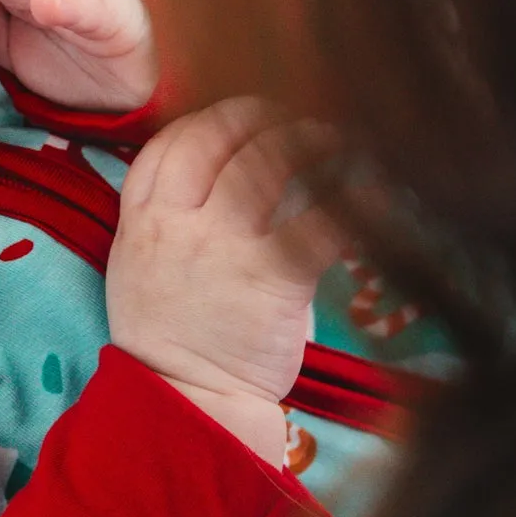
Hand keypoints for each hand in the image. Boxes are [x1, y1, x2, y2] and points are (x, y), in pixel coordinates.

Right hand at [106, 97, 344, 462]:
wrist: (187, 400)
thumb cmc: (172, 329)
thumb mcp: (142, 258)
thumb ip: (167, 208)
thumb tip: (219, 162)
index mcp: (142, 215)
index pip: (175, 138)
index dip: (215, 116)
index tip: (247, 117)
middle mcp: (178, 220)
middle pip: (222, 137)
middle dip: (265, 117)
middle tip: (299, 117)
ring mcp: (223, 245)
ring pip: (270, 165)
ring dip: (310, 142)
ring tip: (336, 139)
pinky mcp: (272, 277)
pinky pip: (319, 221)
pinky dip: (353, 199)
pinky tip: (373, 187)